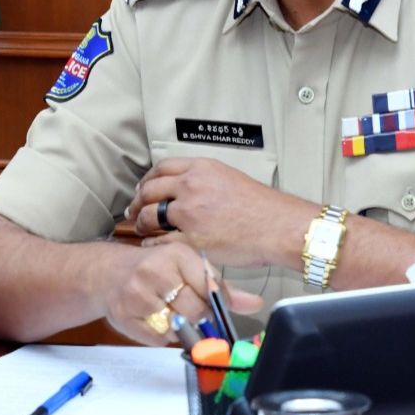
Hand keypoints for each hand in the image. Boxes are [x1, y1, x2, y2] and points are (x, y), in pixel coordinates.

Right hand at [97, 241, 261, 344]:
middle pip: (196, 311)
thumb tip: (254, 304)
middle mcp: (155, 272)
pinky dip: (162, 335)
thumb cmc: (153, 268)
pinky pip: (159, 339)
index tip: (211, 304)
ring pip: (178, 327)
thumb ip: (220, 286)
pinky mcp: (126, 316)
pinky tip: (155, 319)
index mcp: (175, 254)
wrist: (108, 273)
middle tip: (189, 310)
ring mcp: (138, 295)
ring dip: (179, 326)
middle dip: (198, 317)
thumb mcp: (186, 267)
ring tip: (169, 311)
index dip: (215, 302)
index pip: (210, 288)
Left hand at [126, 157, 311, 266]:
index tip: (143, 188)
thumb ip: (203, 179)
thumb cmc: (263, 207)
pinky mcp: (192, 239)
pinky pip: (159, 241)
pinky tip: (152, 247)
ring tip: (142, 229)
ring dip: (141, 223)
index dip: (147, 179)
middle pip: (149, 190)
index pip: (161, 168)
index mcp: (200, 169)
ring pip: (150, 215)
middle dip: (138, 201)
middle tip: (134, 211)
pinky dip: (152, 244)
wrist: (280, 227)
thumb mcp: (229, 178)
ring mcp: (189, 213)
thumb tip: (186, 187)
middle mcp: (191, 187)